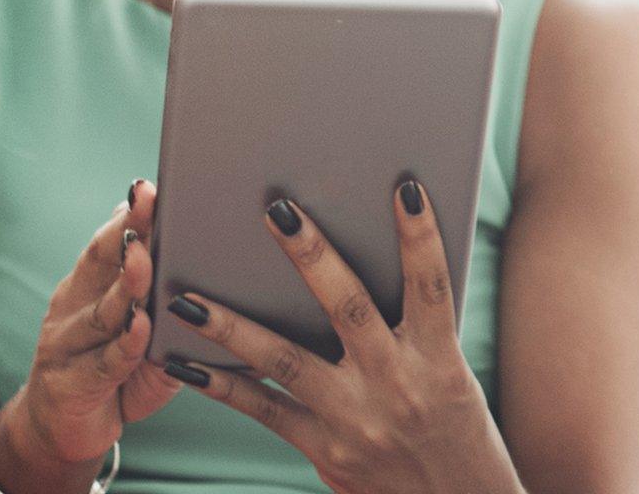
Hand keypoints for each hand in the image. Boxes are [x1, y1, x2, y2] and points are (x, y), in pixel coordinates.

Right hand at [0, 179, 181, 490]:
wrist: (63, 432)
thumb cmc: (120, 370)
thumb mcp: (149, 329)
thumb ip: (171, 295)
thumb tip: (233, 261)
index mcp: (92, 282)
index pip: (112, 238)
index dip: (131, 213)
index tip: (153, 185)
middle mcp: (74, 304)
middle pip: (102, 261)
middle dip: (127, 229)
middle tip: (150, 201)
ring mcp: (66, 343)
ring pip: (104, 308)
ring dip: (127, 282)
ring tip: (146, 257)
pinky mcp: (70, 383)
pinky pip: (104, 361)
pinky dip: (124, 344)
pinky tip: (141, 327)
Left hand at [164, 181, 519, 493]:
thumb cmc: (455, 428)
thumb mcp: (454, 373)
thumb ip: (417, 325)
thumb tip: (379, 256)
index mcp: (439, 361)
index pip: (431, 288)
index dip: (420, 238)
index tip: (405, 188)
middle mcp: (397, 385)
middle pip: (350, 308)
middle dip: (312, 256)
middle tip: (277, 209)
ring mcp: (355, 419)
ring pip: (287, 361)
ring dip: (232, 326)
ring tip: (187, 295)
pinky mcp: (324, 450)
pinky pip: (265, 410)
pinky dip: (221, 385)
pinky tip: (183, 360)